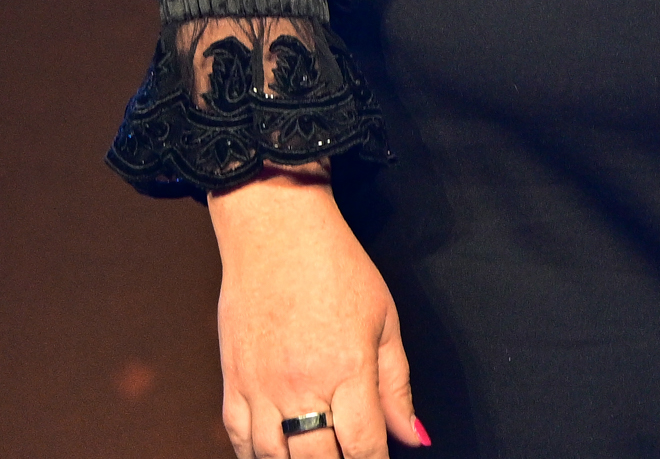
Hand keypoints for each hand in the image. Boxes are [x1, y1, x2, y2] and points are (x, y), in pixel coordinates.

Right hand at [208, 171, 427, 454]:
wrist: (277, 236)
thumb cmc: (337, 269)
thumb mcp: (385, 321)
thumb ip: (397, 385)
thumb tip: (413, 435)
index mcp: (347, 368)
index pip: (363, 444)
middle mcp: (301, 386)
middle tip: (349, 458)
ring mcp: (260, 389)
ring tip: (317, 455)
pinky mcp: (232, 385)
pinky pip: (237, 441)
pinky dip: (256, 456)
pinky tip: (277, 454)